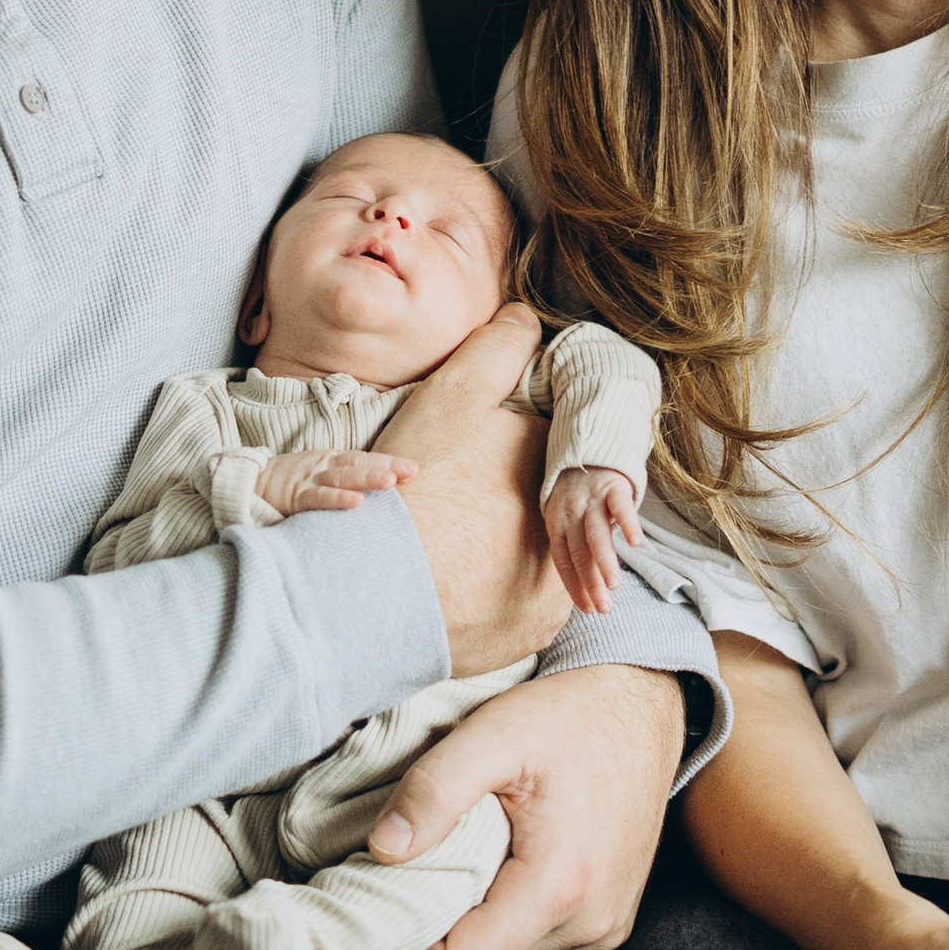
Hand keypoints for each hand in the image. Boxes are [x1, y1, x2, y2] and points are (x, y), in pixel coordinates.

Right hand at [251, 446, 417, 518]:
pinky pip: (318, 498)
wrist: (246, 484)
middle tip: (412, 470)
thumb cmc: (289, 484)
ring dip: (367, 478)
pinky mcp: (294, 496)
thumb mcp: (318, 477)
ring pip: (342, 477)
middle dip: (386, 466)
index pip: (364, 458)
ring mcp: (309, 479)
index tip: (414, 468)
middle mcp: (323, 466)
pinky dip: (337, 499)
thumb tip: (377, 492)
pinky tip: (357, 503)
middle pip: (358, 463)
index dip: (389, 461)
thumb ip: (343, 482)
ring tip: (391, 481)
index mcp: (330, 461)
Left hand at [370, 663, 681, 949]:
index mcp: (559, 887)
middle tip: (429, 865)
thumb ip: (434, 791)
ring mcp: (607, 927)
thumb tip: (384, 850)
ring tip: (472, 860)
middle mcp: (591, 923)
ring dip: (481, 925)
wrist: (642, 702)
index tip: (395, 892)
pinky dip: (512, 919)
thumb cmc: (570, 715)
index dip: (412, 942)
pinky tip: (508, 866)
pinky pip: (542, 947)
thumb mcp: (494, 734)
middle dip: (445, 928)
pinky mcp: (614, 921)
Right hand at [378, 300, 570, 675]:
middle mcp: (571, 527)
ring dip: (507, 550)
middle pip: (542, 500)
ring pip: (537, 555)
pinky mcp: (533, 630)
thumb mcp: (452, 398)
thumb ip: (496, 349)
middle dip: (508, 499)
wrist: (378, 591)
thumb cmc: (415, 489)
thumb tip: (527, 319)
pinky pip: (523, 606)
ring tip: (456, 544)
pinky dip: (497, 597)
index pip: (544, 442)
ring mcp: (556, 584)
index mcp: (556, 467)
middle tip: (458, 504)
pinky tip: (460, 584)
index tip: (471, 457)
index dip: (504, 442)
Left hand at [545, 464, 642, 615]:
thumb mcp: (568, 518)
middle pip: (580, 552)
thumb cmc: (579, 495)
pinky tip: (637, 543)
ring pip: (597, 533)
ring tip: (614, 585)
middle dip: (591, 582)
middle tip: (603, 608)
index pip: (564, 561)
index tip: (588, 608)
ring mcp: (591, 499)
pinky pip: (620, 505)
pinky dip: (628, 523)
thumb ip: (578, 548)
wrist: (589, 448)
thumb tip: (589, 589)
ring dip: (605, 561)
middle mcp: (571, 513)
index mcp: (557, 524)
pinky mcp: (613, 485)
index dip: (575, 586)